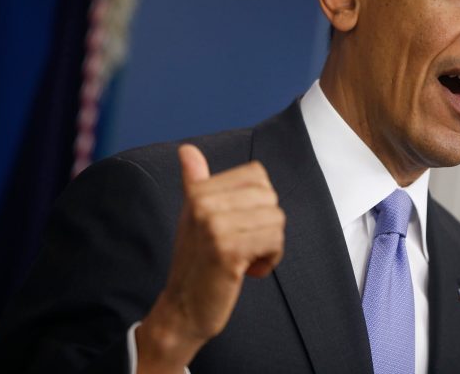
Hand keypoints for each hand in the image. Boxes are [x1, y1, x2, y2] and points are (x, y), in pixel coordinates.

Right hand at [137, 144, 284, 372]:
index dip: (259, 202)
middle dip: (267, 225)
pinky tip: (249, 271)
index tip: (240, 224)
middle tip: (244, 246)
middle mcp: (204, 203)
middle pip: (270, 197)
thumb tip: (187, 150)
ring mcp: (214, 226)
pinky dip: (270, 259)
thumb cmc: (196, 261)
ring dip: (269, 246)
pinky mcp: (227, 250)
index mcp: (199, 192)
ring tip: (245, 260)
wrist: (183, 309)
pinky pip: (275, 240)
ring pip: (276, 220)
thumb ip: (195, 182)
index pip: (257, 174)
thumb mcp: (193, 216)